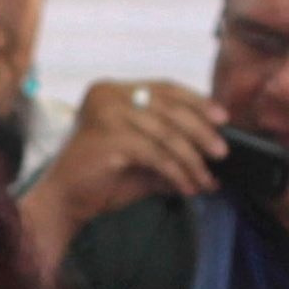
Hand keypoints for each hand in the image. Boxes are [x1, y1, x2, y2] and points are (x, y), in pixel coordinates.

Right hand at [19, 79, 227, 275]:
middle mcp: (108, 94)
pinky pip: (156, 154)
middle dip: (201, 131)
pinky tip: (187, 187)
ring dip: (192, 160)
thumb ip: (173, 149)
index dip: (197, 101)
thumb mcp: (145, 158)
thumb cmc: (103, 178)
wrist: (66, 201)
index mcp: (115, 90)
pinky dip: (177, 173)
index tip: (222, 117)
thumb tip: (212, 152)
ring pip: (166, 134)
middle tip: (222, 152)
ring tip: (206, 180)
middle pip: (169, 108)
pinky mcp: (109, 138)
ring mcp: (107, 114)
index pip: (165, 88)